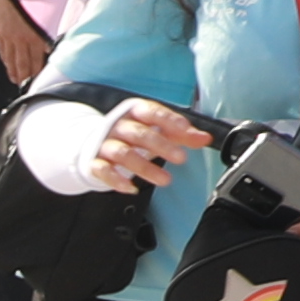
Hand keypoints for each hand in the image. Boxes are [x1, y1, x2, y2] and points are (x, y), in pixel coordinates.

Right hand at [0, 0, 51, 89]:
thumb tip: (53, 44)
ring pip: (11, 58)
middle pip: (24, 62)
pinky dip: (5, 59)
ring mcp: (8, 34)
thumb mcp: (50, 8)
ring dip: (14, 70)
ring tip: (16, 80)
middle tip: (27, 86)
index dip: (39, 70)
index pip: (38, 58)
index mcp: (36, 33)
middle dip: (26, 75)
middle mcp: (21, 37)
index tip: (41, 79)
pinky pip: (2, 49)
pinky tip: (7, 64)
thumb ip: (51, 27)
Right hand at [88, 99, 215, 192]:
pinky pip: (103, 170)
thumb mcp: (157, 130)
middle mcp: (119, 126)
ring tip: (166, 180)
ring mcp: (105, 144)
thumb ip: (181, 134)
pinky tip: (131, 188)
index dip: (169, 120)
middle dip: (162, 146)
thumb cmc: (133, 134)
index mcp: (135, 112)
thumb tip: (206, 138)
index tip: (186, 131)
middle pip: (140, 134)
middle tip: (182, 158)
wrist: (94, 141)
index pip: (152, 112)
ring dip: (145, 168)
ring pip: (123, 154)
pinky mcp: (94, 162)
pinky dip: (116, 180)